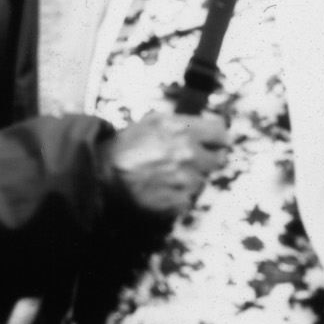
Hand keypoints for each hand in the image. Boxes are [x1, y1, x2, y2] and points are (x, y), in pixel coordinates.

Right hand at [104, 109, 229, 219]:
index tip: (212, 143)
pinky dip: (178, 197)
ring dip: (189, 179)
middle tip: (187, 161)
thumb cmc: (125, 147)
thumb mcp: (152, 122)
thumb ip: (183, 124)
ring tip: (167, 176)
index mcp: (181, 129)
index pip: (221, 133)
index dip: (216, 139)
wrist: (102, 174)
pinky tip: (161, 189)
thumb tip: (207, 129)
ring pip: (202, 180)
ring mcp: (183, 180)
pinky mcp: (178, 202)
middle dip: (204, 160)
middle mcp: (186, 153)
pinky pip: (188, 199)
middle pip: (218, 159)